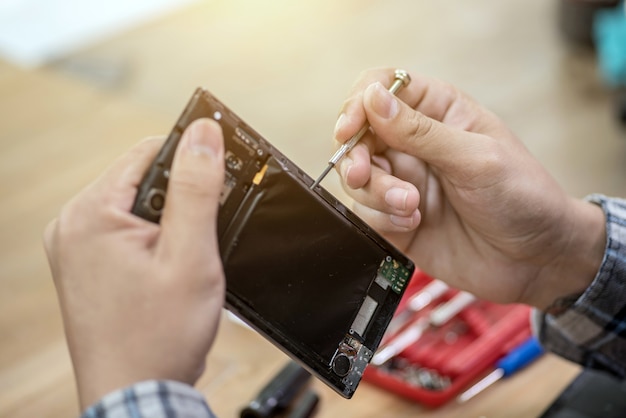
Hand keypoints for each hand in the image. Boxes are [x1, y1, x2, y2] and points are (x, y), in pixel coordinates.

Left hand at [44, 119, 225, 408]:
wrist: (135, 394)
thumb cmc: (159, 336)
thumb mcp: (190, 255)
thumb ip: (197, 188)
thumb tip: (204, 134)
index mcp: (90, 214)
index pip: (148, 152)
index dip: (191, 158)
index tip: (220, 175)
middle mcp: (72, 225)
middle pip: (142, 179)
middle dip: (181, 198)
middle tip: (200, 237)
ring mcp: (74, 247)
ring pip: (137, 206)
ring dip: (170, 223)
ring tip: (182, 262)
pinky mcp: (84, 265)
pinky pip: (126, 231)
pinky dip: (154, 240)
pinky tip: (166, 270)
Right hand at [334, 68, 605, 308]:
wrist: (537, 259)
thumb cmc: (522, 197)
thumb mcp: (475, 159)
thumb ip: (420, 131)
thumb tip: (372, 97)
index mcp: (437, 112)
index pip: (381, 89)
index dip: (359, 104)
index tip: (350, 129)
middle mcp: (414, 144)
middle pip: (359, 135)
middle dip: (356, 156)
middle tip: (366, 175)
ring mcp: (403, 181)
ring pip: (358, 176)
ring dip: (375, 192)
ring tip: (410, 207)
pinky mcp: (396, 217)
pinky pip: (366, 211)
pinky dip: (382, 218)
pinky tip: (413, 223)